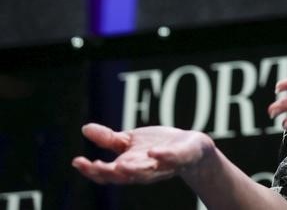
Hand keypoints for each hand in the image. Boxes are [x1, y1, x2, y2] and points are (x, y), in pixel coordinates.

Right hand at [72, 123, 214, 184]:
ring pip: (145, 173)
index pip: (107, 174)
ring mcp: (162, 166)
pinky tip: (152, 153)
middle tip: (94, 165)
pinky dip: (162, 158)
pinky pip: (171, 160)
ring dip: (132, 170)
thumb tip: (85, 128)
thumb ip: (109, 139)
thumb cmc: (157, 147)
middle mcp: (143, 171)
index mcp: (129, 167)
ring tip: (120, 164)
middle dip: (107, 173)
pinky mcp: (180, 158)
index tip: (77, 161)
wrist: (191, 148)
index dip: (91, 170)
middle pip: (122, 176)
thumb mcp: (130, 141)